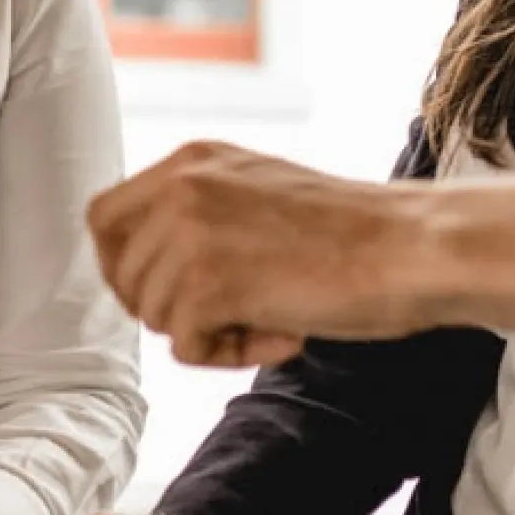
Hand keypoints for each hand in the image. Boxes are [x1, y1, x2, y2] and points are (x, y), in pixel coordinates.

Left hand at [88, 140, 452, 366]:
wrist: (410, 247)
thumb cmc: (353, 233)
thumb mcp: (258, 192)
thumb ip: (201, 214)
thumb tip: (143, 271)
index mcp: (193, 158)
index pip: (104, 216)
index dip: (125, 267)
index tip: (167, 292)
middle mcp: (182, 186)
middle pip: (121, 275)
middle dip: (166, 309)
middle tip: (231, 312)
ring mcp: (191, 232)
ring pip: (153, 316)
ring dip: (209, 334)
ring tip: (274, 316)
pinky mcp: (207, 282)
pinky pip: (184, 347)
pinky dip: (229, 356)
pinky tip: (283, 332)